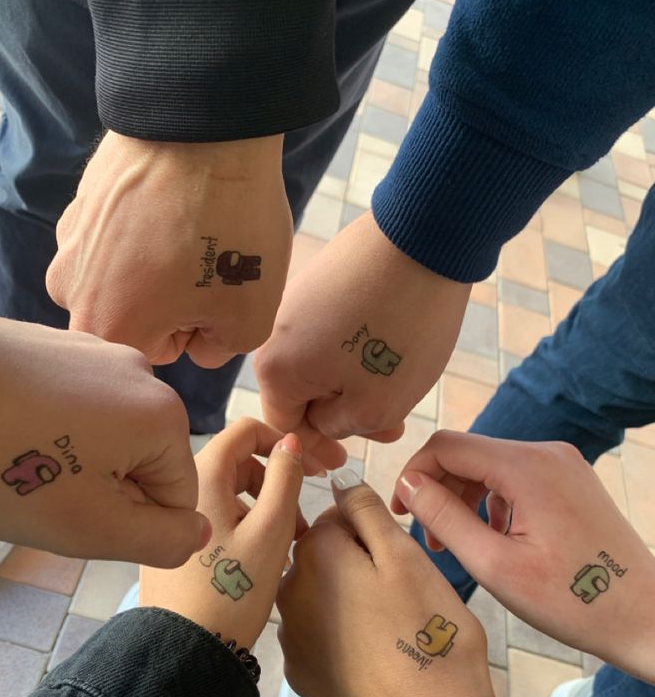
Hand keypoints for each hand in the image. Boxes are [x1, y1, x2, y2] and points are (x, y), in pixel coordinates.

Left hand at [0, 313, 208, 566]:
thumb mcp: (88, 526)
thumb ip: (159, 541)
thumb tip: (199, 534)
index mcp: (164, 415)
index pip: (176, 503)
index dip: (124, 525)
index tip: (68, 510)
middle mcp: (144, 373)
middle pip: (141, 466)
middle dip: (98, 492)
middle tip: (38, 491)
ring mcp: (98, 353)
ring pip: (105, 439)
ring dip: (71, 463)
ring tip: (15, 459)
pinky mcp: (58, 346)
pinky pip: (74, 407)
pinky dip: (48, 430)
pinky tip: (5, 431)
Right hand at [47, 131, 291, 367]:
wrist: (203, 121)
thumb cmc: (230, 227)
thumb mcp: (250, 319)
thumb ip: (219, 353)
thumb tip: (199, 343)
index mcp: (106, 329)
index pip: (159, 353)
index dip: (198, 325)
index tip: (216, 287)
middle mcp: (70, 291)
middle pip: (134, 316)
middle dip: (173, 298)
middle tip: (209, 258)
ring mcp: (68, 240)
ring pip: (123, 276)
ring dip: (156, 263)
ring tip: (194, 226)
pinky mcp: (78, 201)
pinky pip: (115, 236)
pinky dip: (144, 227)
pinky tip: (174, 201)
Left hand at [140, 418, 311, 648]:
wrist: (183, 650)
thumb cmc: (233, 589)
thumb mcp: (272, 529)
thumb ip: (286, 477)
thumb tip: (290, 441)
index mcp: (202, 474)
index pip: (247, 431)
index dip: (285, 443)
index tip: (314, 469)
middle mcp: (181, 488)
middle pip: (240, 465)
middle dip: (277, 484)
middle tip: (302, 524)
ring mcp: (173, 518)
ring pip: (229, 495)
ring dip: (263, 509)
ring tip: (285, 547)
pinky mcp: (171, 545)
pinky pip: (214, 519)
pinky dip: (243, 527)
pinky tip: (258, 560)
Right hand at [254, 211, 469, 453]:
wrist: (422, 235)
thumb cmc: (401, 329)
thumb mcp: (376, 406)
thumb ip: (341, 428)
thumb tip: (327, 422)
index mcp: (275, 371)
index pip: (286, 427)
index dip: (317, 451)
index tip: (345, 462)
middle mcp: (274, 334)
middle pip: (303, 394)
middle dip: (343, 416)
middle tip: (388, 430)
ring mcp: (297, 302)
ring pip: (321, 363)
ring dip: (356, 384)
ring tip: (401, 391)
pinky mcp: (323, 279)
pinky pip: (333, 330)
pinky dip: (359, 350)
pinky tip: (395, 350)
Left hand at [277, 470, 498, 696]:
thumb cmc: (428, 634)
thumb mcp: (407, 558)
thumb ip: (366, 512)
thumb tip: (337, 481)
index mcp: (315, 554)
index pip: (336, 516)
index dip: (374, 534)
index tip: (400, 562)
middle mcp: (288, 590)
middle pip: (324, 556)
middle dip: (357, 565)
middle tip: (401, 598)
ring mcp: (290, 637)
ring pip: (320, 596)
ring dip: (347, 599)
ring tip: (390, 628)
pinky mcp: (300, 675)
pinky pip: (318, 636)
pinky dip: (340, 637)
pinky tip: (373, 658)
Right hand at [393, 431, 654, 682]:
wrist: (645, 616)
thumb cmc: (572, 601)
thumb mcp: (494, 565)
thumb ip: (444, 517)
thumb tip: (408, 484)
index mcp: (527, 467)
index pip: (446, 446)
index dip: (413, 474)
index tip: (401, 513)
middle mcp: (547, 454)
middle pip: (468, 454)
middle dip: (439, 491)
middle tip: (431, 541)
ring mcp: (563, 465)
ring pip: (490, 467)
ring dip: (464, 500)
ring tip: (458, 546)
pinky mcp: (571, 481)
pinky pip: (516, 478)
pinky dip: (493, 503)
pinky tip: (495, 540)